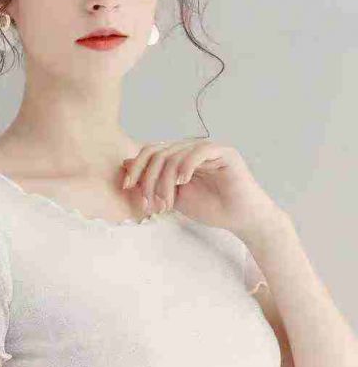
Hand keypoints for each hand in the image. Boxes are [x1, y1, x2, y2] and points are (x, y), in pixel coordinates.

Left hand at [121, 138, 286, 236]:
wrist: (240, 218)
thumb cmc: (210, 207)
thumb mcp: (172, 196)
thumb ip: (152, 181)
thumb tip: (125, 165)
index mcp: (180, 155)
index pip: (150, 151)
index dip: (136, 167)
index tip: (126, 187)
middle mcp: (192, 147)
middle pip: (158, 152)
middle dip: (147, 179)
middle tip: (148, 202)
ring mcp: (208, 148)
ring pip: (174, 156)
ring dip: (165, 182)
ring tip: (167, 203)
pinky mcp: (224, 152)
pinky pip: (198, 152)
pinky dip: (186, 167)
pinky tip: (183, 183)